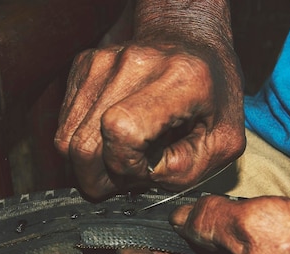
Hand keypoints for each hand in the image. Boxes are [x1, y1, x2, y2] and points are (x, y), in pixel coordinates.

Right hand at [54, 41, 244, 199]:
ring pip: (66, 137)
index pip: (122, 131)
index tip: (144, 171)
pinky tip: (110, 137)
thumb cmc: (211, 92)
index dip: (125, 166)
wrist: (189, 39)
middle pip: (83, 143)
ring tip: (120, 157)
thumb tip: (145, 177)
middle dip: (98, 178)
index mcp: (180, 80)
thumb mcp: (224, 140)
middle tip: (125, 179)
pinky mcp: (83, 65)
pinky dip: (83, 140)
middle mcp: (135, 65)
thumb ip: (189, 169)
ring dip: (89, 163)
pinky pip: (66, 122)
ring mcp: (102, 62)